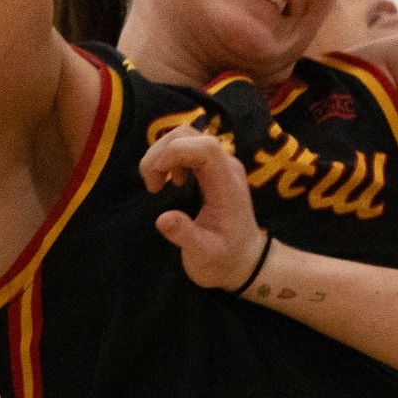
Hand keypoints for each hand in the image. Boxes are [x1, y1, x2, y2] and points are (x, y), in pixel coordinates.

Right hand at [143, 125, 265, 287]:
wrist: (245, 262)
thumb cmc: (224, 260)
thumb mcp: (204, 256)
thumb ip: (186, 236)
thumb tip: (163, 218)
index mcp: (227, 185)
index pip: (205, 148)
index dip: (174, 153)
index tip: (156, 181)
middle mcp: (226, 167)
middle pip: (190, 135)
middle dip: (161, 153)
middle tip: (152, 187)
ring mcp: (221, 165)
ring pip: (186, 137)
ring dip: (162, 154)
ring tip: (157, 186)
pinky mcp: (213, 169)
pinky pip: (188, 147)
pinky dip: (169, 158)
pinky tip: (170, 183)